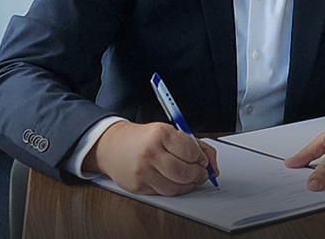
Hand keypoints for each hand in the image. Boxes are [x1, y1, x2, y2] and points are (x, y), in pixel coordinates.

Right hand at [83, 121, 219, 195]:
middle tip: (200, 172)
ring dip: (188, 185)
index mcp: (160, 134)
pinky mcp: (138, 186)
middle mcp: (150, 153)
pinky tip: (175, 181)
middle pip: (185, 172)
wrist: (112, 146)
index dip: (201, 158)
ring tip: (190, 178)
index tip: (202, 159)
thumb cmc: (144, 138)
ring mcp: (142, 171)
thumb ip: (194, 145)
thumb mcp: (169, 132)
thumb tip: (212, 164)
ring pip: (176, 186)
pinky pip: (164, 192)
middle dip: (198, 174)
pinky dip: (174, 189)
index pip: (191, 151)